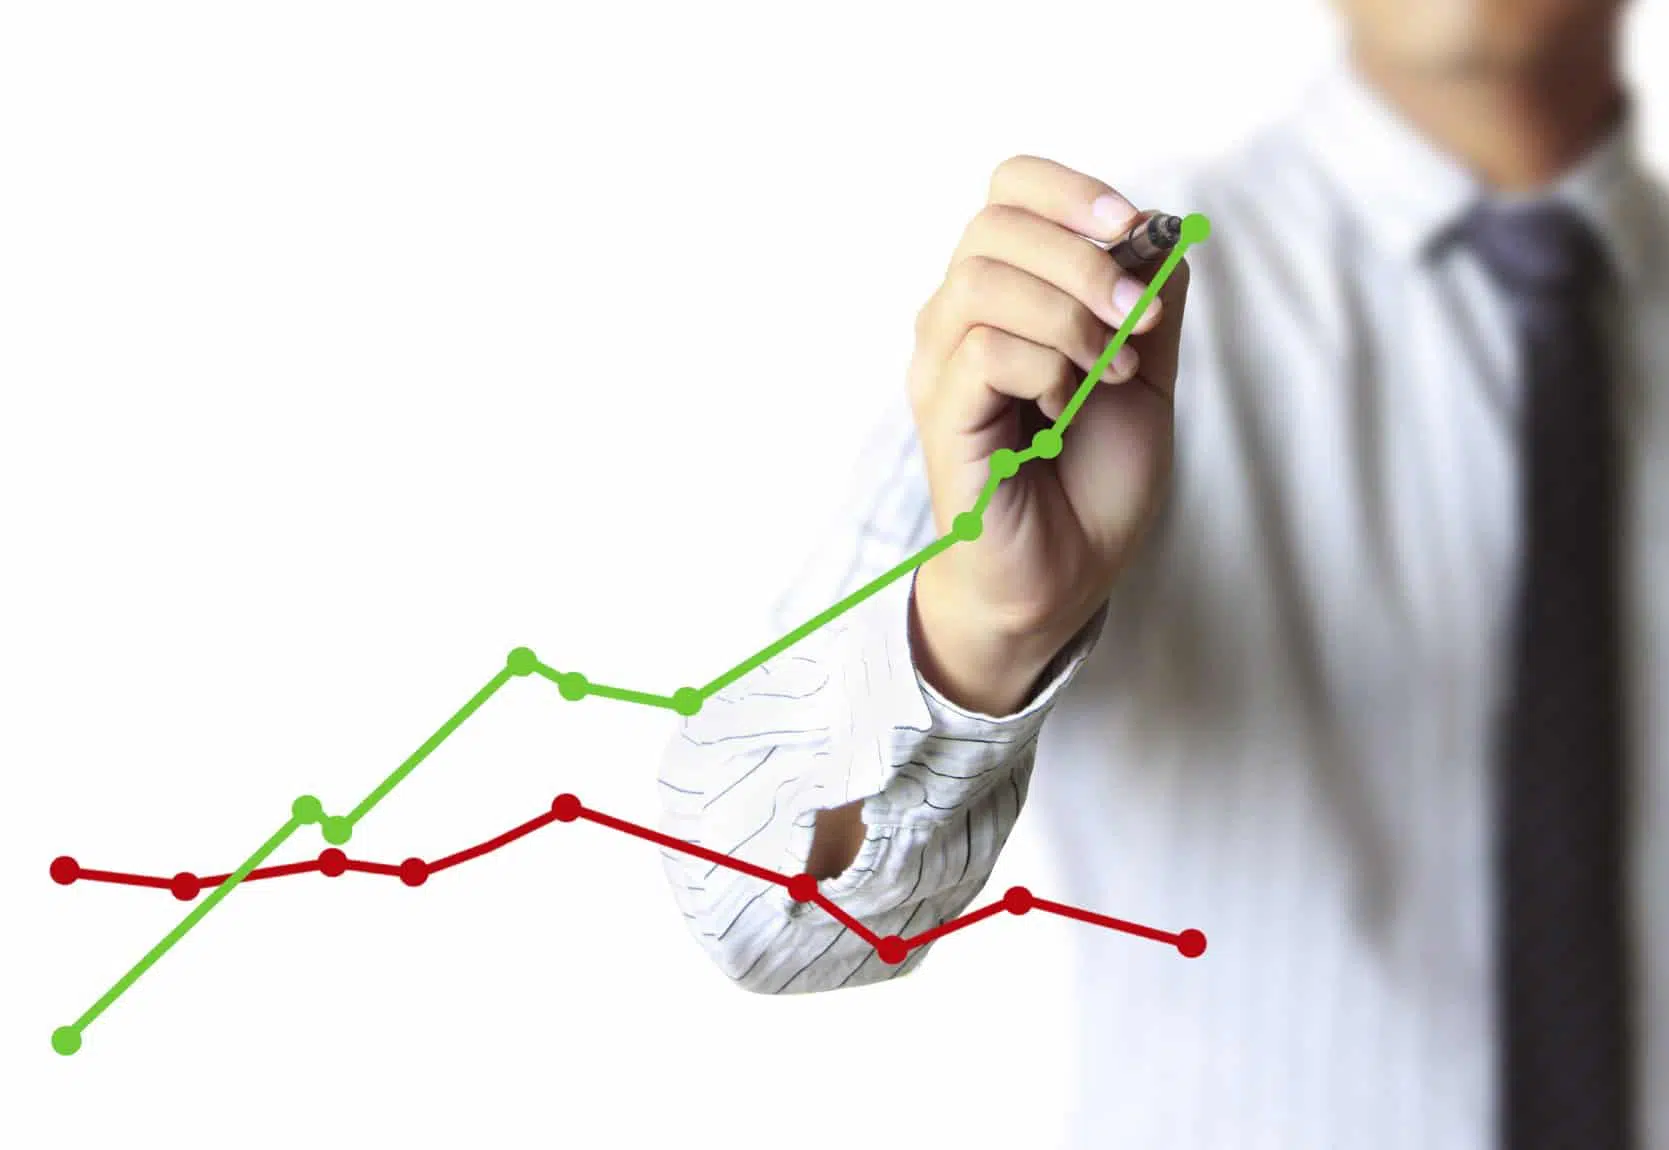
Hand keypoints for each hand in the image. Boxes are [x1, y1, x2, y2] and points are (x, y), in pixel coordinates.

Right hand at [906, 155, 1190, 713]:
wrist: (1064, 577)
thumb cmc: (1091, 482)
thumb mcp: (1146, 377)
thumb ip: (1149, 300)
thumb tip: (1157, 226)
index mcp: (1005, 293)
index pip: (1011, 189)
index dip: (1072, 192)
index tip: (1132, 228)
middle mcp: (958, 317)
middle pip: (996, 221)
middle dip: (1084, 258)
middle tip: (1137, 322)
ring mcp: (941, 364)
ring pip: (985, 280)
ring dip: (1069, 317)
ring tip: (1103, 375)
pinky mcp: (943, 413)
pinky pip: (986, 348)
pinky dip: (1045, 367)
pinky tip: (1061, 411)